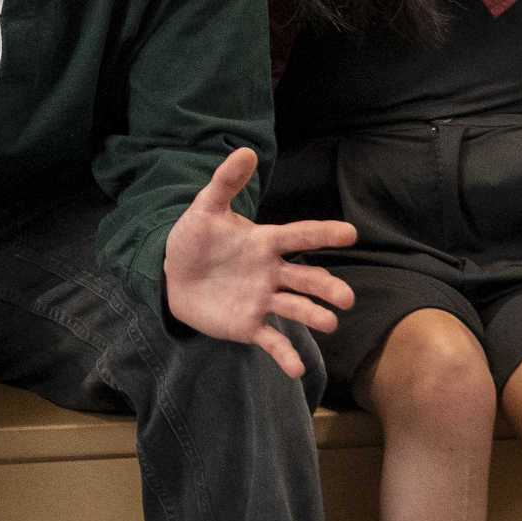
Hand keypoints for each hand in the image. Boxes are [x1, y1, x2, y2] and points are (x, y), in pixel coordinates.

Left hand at [161, 148, 356, 380]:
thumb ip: (225, 183)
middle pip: (305, 279)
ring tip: (329, 323)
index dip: (322, 234)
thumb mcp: (205, 209)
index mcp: (264, 243)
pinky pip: (271, 341)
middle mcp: (271, 273)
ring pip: (295, 309)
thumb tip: (246, 150)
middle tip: (345, 298)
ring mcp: (263, 300)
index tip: (350, 233)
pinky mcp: (249, 325)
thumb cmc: (194, 239)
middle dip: (326, 287)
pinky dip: (285, 356)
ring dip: (313, 317)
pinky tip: (297, 370)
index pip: (298, 236)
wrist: (172, 274)